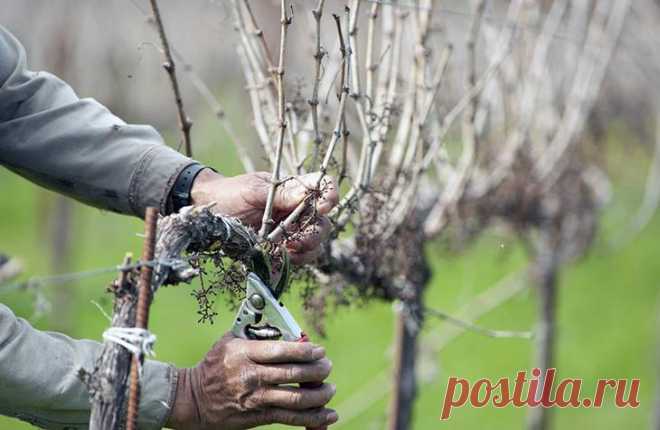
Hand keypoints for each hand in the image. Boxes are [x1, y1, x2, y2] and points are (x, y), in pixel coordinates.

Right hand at [166, 333, 337, 429]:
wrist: (192, 399)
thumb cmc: (213, 366)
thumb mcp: (229, 342)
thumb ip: (254, 333)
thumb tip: (282, 326)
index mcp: (245, 353)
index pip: (282, 350)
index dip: (306, 350)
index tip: (320, 350)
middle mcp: (252, 376)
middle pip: (294, 374)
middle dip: (318, 370)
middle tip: (327, 367)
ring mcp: (256, 399)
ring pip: (296, 398)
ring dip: (319, 394)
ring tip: (330, 389)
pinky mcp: (258, 417)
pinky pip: (290, 418)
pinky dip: (313, 417)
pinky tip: (328, 414)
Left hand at [191, 170, 338, 263]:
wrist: (208, 216)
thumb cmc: (230, 195)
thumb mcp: (252, 190)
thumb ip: (280, 194)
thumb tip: (307, 194)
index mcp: (293, 190)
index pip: (322, 187)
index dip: (330, 195)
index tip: (324, 206)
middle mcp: (297, 211)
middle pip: (323, 222)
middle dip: (316, 232)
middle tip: (298, 239)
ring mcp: (291, 232)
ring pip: (315, 244)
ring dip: (306, 249)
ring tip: (286, 249)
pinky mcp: (281, 250)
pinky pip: (298, 259)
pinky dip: (293, 261)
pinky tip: (279, 258)